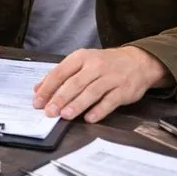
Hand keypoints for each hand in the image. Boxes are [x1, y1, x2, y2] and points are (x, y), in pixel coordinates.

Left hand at [33, 46, 169, 122]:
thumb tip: (38, 89)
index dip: (48, 88)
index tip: (38, 101)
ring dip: (77, 104)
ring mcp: (111, 77)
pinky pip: (110, 101)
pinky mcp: (124, 90)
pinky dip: (99, 110)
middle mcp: (96, 66)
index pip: (60, 72)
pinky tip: (89, 118)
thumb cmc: (104, 64)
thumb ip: (60, 75)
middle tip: (50, 112)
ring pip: (92, 92)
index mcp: (81, 57)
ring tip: (66, 115)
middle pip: (75, 83)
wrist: (138, 61)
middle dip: (60, 98)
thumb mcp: (81, 62)